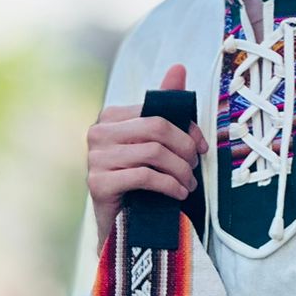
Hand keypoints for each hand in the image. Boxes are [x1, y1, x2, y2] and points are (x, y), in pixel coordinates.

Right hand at [87, 63, 208, 249]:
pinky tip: (178, 194)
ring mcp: (94, 158)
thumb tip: (178, 68)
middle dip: (185, 150)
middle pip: (157, 129)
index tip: (201, 149)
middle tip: (195, 170)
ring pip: (154, 153)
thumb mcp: (155, 145)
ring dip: (181, 171)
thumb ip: (165, 107)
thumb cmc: (140, 183)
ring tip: (188, 186)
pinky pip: (145, 176)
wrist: (121, 227)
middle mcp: (97, 133)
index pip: (157, 114)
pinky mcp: (98, 183)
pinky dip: (170, 185)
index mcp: (110, 117)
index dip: (186, 131)